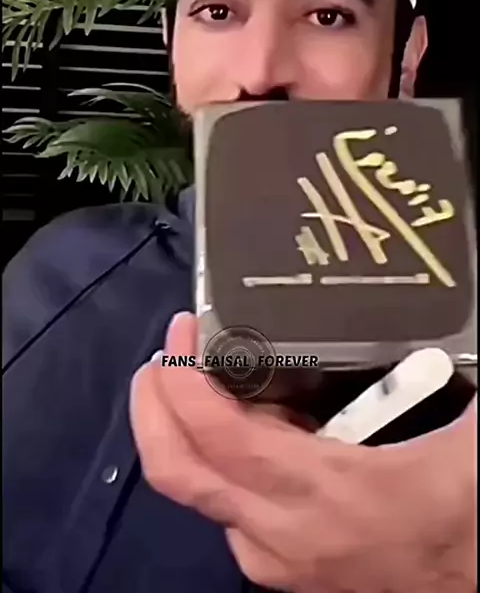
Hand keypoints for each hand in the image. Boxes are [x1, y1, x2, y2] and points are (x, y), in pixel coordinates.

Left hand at [130, 313, 476, 592]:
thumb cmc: (468, 517)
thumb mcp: (468, 442)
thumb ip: (450, 378)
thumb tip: (449, 329)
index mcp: (325, 491)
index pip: (218, 434)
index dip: (184, 378)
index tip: (182, 329)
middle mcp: (282, 531)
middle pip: (178, 471)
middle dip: (152, 405)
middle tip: (166, 353)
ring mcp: (277, 556)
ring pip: (197, 492)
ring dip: (182, 430)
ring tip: (204, 374)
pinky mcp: (284, 566)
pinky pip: (226, 509)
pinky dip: (218, 461)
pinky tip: (256, 426)